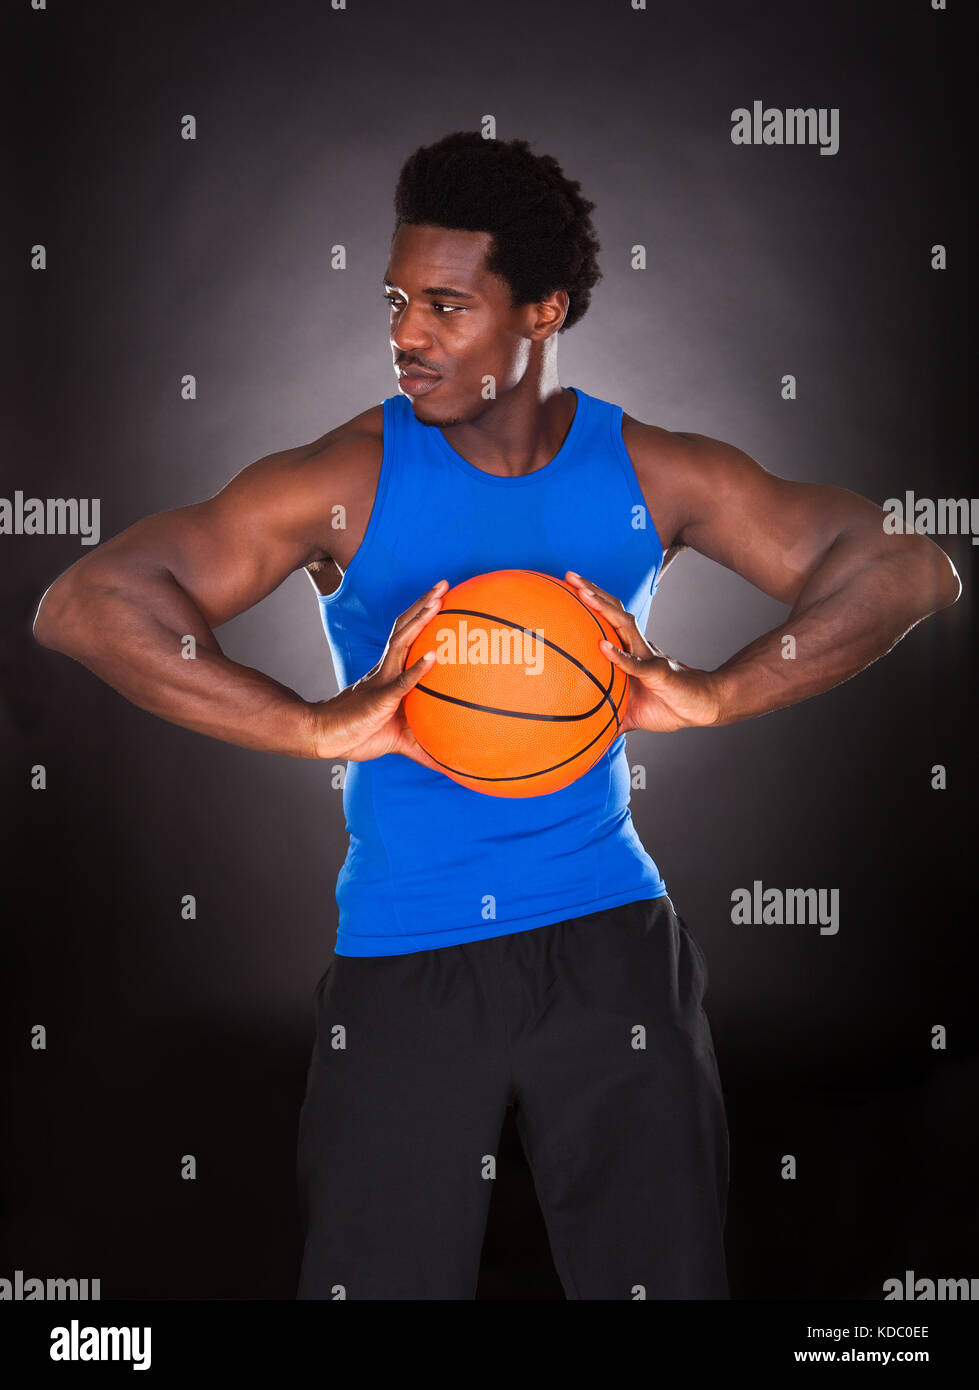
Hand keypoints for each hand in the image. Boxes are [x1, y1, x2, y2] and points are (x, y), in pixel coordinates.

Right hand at [306, 580, 449, 767]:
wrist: (327, 738)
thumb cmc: (360, 733)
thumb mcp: (401, 740)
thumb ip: (425, 747)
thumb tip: (450, 766)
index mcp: (391, 672)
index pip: (408, 636)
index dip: (422, 615)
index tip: (442, 597)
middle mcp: (387, 669)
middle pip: (406, 628)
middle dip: (424, 604)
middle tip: (444, 584)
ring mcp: (382, 681)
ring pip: (403, 643)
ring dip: (421, 620)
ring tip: (438, 601)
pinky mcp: (380, 699)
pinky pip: (401, 683)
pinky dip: (417, 670)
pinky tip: (433, 658)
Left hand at [563, 571, 721, 732]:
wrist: (700, 708)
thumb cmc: (665, 704)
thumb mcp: (627, 712)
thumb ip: (604, 718)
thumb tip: (581, 737)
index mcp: (629, 650)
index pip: (607, 618)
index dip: (590, 600)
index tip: (567, 587)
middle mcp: (638, 646)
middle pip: (613, 611)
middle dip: (592, 591)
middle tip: (570, 575)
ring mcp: (649, 657)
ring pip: (624, 626)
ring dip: (603, 608)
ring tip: (584, 594)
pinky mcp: (659, 673)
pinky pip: (637, 664)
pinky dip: (620, 656)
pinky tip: (603, 647)